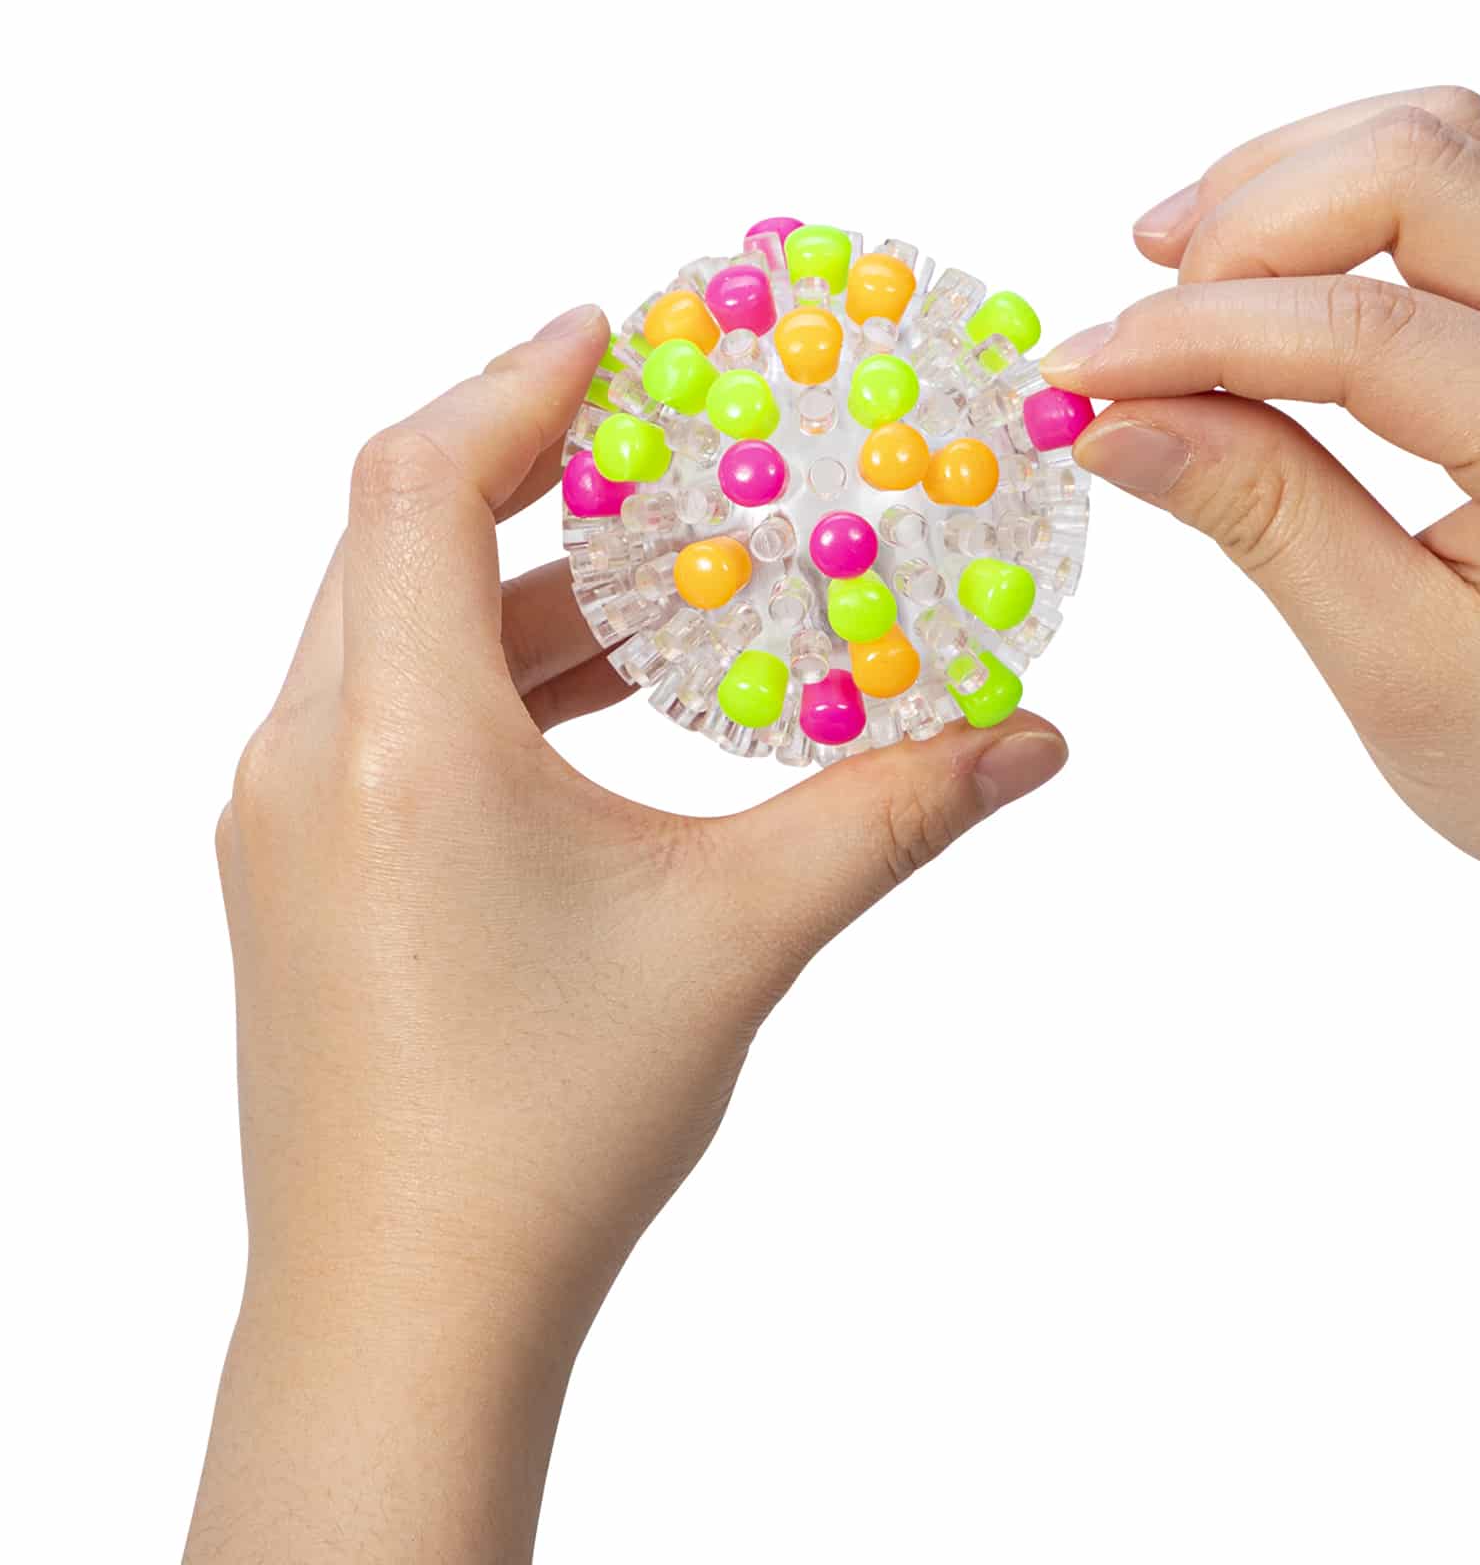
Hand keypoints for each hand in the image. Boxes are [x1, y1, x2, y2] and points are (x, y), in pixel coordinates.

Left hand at [188, 305, 1065, 1559]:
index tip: (617, 328)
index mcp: (396, 739)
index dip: (518, 382)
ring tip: (661, 575)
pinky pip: (381, 710)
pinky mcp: (295, 876)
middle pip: (397, 532)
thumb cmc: (551, 1129)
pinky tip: (598, 705)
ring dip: (522, 584)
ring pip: (391, 628)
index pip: (422, 481)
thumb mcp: (742, 936)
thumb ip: (892, 811)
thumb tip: (1033, 738)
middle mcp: (306, 756)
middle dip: (532, 465)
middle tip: (654, 430)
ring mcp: (281, 820)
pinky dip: (487, 672)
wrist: (403, 1318)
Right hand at [1047, 88, 1479, 962]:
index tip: (1075, 375)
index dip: (1195, 335)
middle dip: (1250, 215)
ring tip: (1178, 272)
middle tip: (1136, 316)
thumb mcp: (1396, 667)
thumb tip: (1113, 415)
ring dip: (1296, 183)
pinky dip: (1349, 212)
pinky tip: (1266, 280)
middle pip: (1428, 160)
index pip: (1366, 330)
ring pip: (1452, 146)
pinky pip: (1475, 199)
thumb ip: (1261, 516)